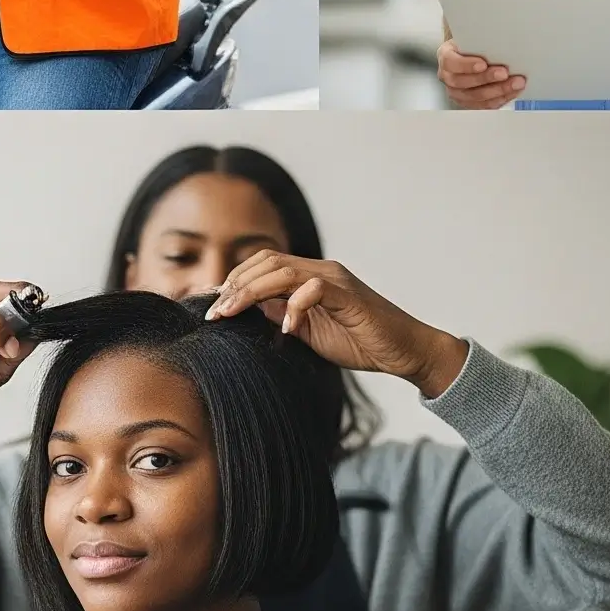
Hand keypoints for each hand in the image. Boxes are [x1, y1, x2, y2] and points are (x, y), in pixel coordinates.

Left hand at [204, 251, 468, 396]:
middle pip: (267, 261)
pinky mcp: (348, 294)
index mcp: (310, 277)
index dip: (233, 281)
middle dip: (234, 284)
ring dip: (250, 291)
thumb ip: (283, 315)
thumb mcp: (309, 332)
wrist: (402, 349)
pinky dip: (294, 307)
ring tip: (230, 313)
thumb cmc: (359, 341)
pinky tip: (286, 330)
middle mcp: (321, 270)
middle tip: (213, 311)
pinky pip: (313, 289)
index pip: (263, 266)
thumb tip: (251, 308)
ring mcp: (335, 279)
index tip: (208, 304)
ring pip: (283, 270)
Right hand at [438, 37, 523, 108]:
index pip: (450, 62)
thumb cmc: (472, 45)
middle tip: (504, 73)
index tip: (483, 63)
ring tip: (516, 83)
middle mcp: (447, 77)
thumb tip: (500, 40)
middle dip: (487, 78)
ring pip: (476, 97)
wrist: (470, 56)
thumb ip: (479, 41)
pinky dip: (501, 98)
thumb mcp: (471, 38)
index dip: (466, 65)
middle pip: (464, 82)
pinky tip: (513, 91)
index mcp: (446, 57)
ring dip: (499, 91)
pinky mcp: (469, 103)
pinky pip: (485, 105)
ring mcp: (457, 93)